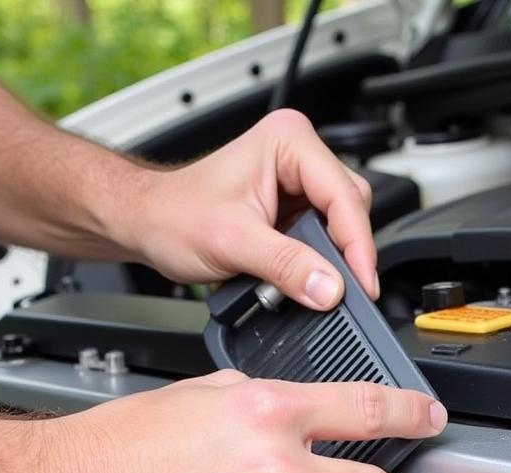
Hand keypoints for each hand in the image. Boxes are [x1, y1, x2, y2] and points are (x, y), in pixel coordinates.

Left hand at [120, 109, 376, 309]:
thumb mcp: (234, 243)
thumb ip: (286, 265)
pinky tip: (307, 278)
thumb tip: (330, 289)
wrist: (148, 224)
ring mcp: (297, 182)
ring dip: (334, 260)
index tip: (362, 283)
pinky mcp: (293, 209)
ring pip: (342, 225)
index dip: (358, 244)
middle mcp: (297, 154)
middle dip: (349, 253)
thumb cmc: (174, 214)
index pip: (343, 195)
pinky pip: (325, 238)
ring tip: (315, 285)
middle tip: (345, 292)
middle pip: (351, 208)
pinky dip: (320, 263)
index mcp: (288, 141)